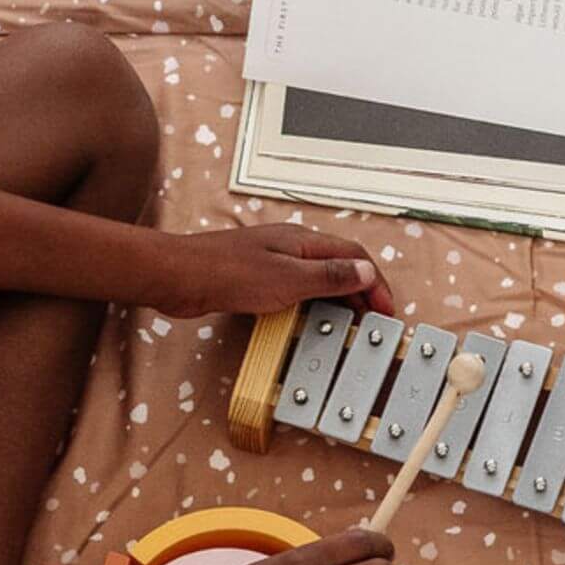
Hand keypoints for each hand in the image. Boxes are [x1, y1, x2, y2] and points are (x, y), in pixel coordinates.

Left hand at [150, 224, 392, 318]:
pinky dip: (314, 303)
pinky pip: (297, 288)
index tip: (386, 310)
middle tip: (373, 320)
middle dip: (362, 290)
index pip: (355, 257)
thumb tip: (365, 272)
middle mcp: (291, 247)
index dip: (376, 283)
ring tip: (349, 322)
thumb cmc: (227, 273)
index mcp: (304, 241)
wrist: (178, 277)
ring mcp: (273, 261)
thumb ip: (329, 276)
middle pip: (339, 265)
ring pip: (319, 277)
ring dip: (339, 297)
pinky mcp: (256, 278)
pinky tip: (310, 319)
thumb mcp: (289, 278)